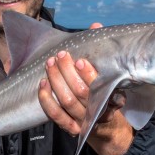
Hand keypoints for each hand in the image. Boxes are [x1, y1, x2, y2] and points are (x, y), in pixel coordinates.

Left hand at [38, 23, 133, 154]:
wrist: (105, 126)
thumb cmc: (104, 92)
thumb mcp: (109, 74)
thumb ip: (101, 51)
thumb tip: (96, 26)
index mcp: (112, 98)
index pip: (99, 87)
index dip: (89, 74)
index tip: (80, 60)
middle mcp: (98, 111)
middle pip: (80, 92)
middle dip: (67, 72)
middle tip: (61, 55)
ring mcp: (83, 121)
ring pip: (67, 101)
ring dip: (56, 80)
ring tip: (49, 64)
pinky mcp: (70, 128)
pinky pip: (55, 115)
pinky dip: (46, 99)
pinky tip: (42, 84)